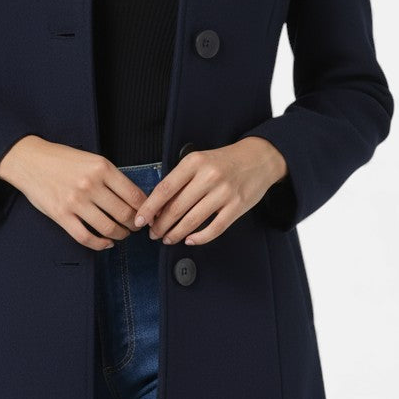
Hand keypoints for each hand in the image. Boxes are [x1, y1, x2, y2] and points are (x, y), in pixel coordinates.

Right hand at [0, 136, 148, 250]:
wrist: (30, 160)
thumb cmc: (62, 159)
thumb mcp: (92, 159)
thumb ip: (112, 177)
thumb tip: (134, 198)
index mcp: (102, 168)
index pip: (134, 195)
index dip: (146, 209)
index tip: (148, 215)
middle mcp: (90, 185)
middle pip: (125, 214)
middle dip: (135, 224)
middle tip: (137, 227)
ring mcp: (75, 202)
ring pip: (108, 228)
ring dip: (120, 235)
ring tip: (122, 234)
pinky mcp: (61, 215)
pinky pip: (86, 237)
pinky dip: (100, 244)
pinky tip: (106, 243)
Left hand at [132, 138, 287, 246]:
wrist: (258, 158)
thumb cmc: (223, 161)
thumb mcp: (198, 161)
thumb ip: (180, 180)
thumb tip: (157, 206)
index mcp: (194, 163)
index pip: (165, 189)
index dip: (149, 208)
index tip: (140, 220)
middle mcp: (208, 177)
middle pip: (176, 208)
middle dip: (160, 225)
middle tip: (153, 234)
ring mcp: (224, 193)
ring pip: (192, 221)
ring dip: (176, 234)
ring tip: (168, 239)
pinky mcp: (237, 207)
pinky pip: (214, 228)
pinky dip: (199, 238)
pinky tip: (190, 240)